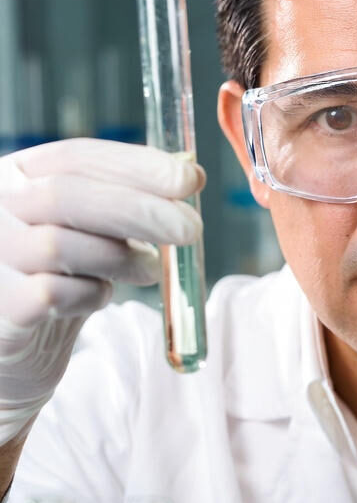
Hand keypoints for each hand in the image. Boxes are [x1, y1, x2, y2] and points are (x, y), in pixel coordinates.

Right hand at [0, 139, 204, 445]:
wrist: (13, 344)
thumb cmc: (57, 272)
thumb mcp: (91, 226)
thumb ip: (129, 197)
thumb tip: (188, 171)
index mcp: (17, 175)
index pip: (77, 157)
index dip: (136, 165)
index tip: (189, 179)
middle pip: (65, 195)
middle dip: (138, 209)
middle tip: (191, 229)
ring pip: (59, 246)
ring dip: (119, 258)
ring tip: (149, 269)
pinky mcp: (0, 308)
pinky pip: (50, 294)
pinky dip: (90, 294)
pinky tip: (101, 295)